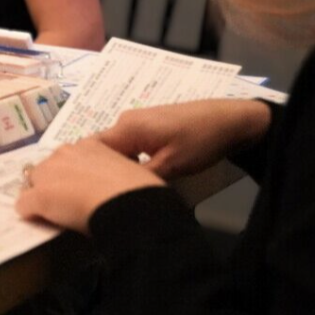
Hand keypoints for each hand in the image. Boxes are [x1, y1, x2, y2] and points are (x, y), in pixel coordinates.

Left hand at [16, 138, 163, 233]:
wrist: (130, 203)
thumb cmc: (140, 190)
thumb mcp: (128, 170)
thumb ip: (113, 170)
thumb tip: (113, 183)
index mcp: (89, 146)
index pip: (69, 157)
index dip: (73, 174)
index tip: (80, 187)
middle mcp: (65, 153)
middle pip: (47, 169)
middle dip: (54, 184)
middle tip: (69, 203)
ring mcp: (49, 173)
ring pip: (33, 184)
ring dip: (42, 197)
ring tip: (56, 214)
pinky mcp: (40, 196)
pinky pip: (24, 206)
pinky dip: (31, 214)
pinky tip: (41, 223)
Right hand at [97, 99, 271, 179]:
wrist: (229, 121)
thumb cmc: (200, 141)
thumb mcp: (170, 166)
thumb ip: (138, 176)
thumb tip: (114, 188)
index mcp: (127, 127)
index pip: (90, 150)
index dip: (85, 171)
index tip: (86, 191)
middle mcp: (125, 120)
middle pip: (101, 148)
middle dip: (99, 170)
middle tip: (102, 194)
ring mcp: (136, 121)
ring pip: (115, 148)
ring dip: (115, 166)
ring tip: (117, 188)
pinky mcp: (146, 125)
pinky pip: (127, 144)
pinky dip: (127, 160)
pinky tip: (134, 175)